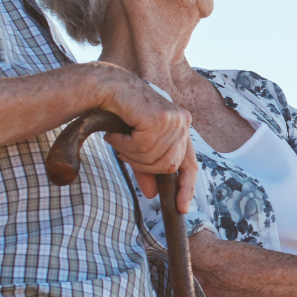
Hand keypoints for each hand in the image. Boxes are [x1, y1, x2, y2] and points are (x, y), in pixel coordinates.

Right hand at [94, 68, 198, 212]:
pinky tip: (116, 134)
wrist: (107, 88)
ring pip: (153, 158)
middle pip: (168, 166)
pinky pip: (142, 148)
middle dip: (143, 166)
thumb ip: (147, 168)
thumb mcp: (136, 147)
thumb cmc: (121, 114)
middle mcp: (183, 122)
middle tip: (123, 153)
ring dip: (130, 154)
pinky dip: (124, 144)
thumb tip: (153, 195)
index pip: (190, 164)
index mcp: (182, 128)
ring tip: (118, 140)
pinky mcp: (160, 118)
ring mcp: (174, 119)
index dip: (186, 187)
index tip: (181, 208)